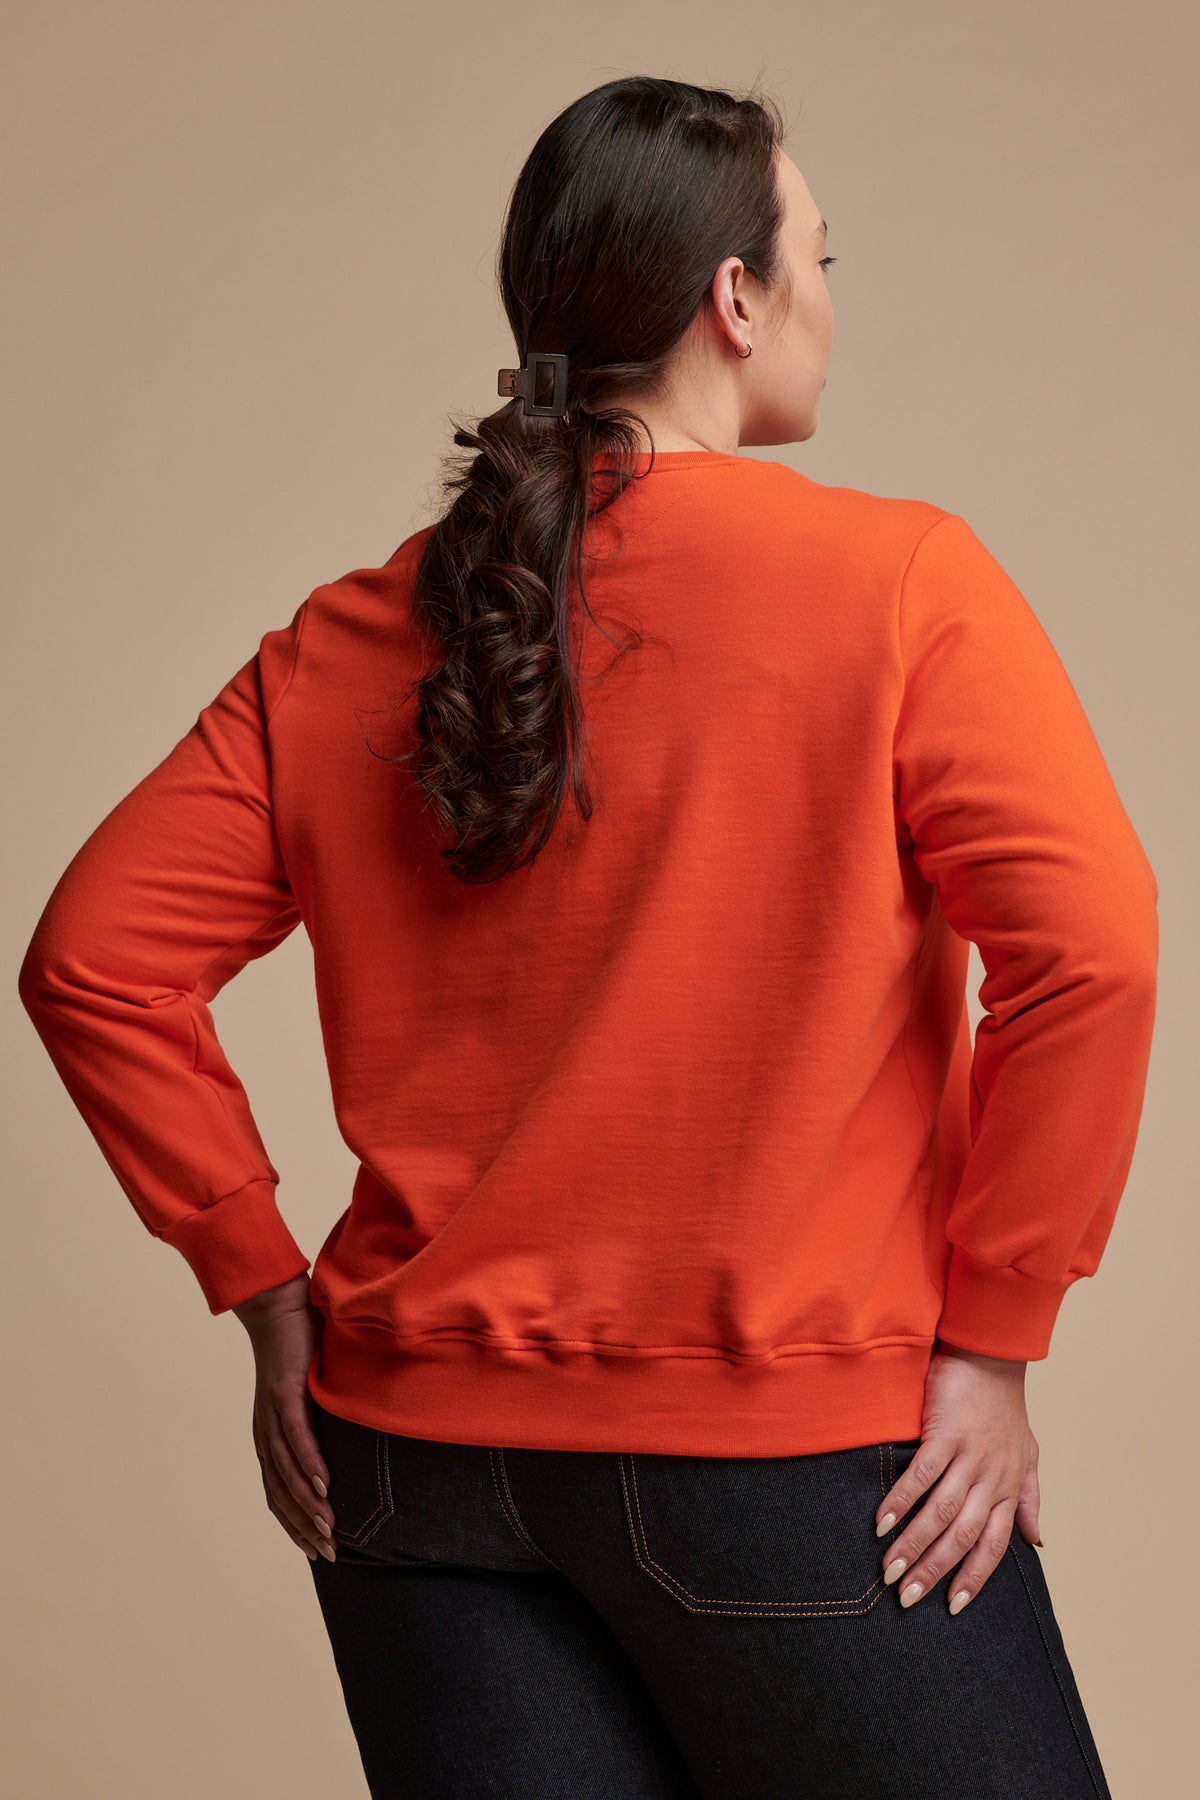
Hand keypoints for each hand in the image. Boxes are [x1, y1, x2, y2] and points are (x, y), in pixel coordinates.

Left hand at [232, 1273, 336, 1563]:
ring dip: (309, 1506)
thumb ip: (324, 1421)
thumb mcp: (313, 1396)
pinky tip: (325, 1487)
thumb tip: (354, 1442)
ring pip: (288, 1474)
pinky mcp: (285, 1395)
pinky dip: (310, 1466)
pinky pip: (296, 1438)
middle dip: (304, 1528)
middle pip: (281, 1494)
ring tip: (329, 1532)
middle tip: (329, 1555)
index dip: (294, 1526)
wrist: (279, 1308)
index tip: (316, 1552)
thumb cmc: (301, 1351)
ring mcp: (272, 1416)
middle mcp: (266, 1434)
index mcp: (270, 1439)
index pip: (278, 1494)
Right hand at [874, 1339, 1042, 1614]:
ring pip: (942, 1513)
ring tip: (889, 1571)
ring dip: (914, 1545)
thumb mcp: (1028, 1453)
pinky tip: (882, 1523)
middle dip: (935, 1571)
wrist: (992, 1353)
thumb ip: (1030, 1498)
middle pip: (963, 1537)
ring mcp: (970, 1456)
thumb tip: (1038, 1541)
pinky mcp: (947, 1433)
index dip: (974, 1576)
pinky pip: (922, 1475)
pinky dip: (902, 1501)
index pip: (995, 1545)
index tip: (953, 1606)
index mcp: (1010, 1487)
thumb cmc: (1004, 1404)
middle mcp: (993, 1478)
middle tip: (907, 1599)